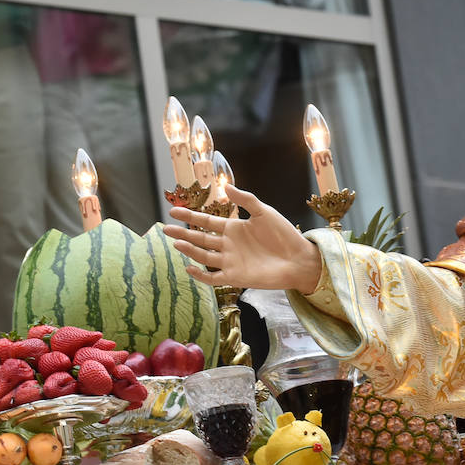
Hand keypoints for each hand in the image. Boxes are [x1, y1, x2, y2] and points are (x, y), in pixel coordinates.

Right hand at [164, 184, 322, 292]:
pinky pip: (213, 277)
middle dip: (183, 233)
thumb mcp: (264, 212)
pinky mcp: (235, 277)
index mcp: (234, 228)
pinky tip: (189, 267)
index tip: (173, 210)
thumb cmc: (284, 234)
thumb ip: (245, 199)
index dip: (190, 215)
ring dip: (189, 250)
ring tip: (176, 243)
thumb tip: (225, 187)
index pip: (206, 221)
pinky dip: (200, 274)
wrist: (298, 259)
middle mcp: (228, 245)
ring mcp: (230, 261)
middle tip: (165, 228)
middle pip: (200, 238)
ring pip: (203, 255)